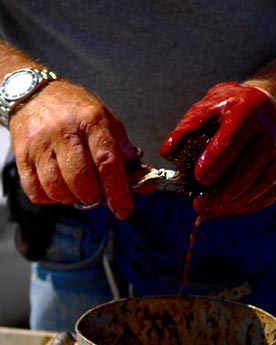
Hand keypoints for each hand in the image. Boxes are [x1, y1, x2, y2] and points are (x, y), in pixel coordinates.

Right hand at [9, 79, 146, 219]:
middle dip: (94, 197)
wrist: (34, 95)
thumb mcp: (107, 124)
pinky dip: (51, 197)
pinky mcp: (22, 157)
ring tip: (77, 187)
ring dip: (72, 198)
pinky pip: (38, 193)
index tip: (124, 210)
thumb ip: (127, 155)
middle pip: (82, 182)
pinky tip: (58, 185)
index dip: (118, 193)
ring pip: (59, 191)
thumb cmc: (76, 114)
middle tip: (97, 193)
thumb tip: (146, 185)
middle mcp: (64, 132)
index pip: (107, 163)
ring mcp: (40, 145)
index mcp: (92, 122)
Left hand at [160, 81, 275, 217]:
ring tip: (206, 209)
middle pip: (248, 168)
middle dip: (222, 191)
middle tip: (198, 204)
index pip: (234, 138)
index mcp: (249, 111)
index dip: (216, 161)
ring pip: (258, 187)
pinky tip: (222, 209)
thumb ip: (187, 128)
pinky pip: (264, 197)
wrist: (268, 111)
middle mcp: (270, 134)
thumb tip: (168, 152)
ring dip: (231, 203)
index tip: (199, 178)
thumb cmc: (230, 110)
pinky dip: (242, 207)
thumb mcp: (207, 108)